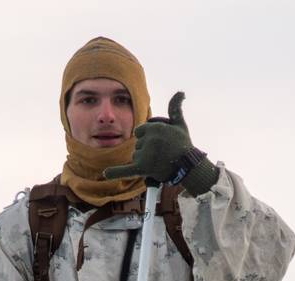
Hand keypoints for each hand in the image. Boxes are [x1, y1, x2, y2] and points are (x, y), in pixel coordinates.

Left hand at [102, 92, 219, 194]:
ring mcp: (146, 154)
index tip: (160, 142)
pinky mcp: (143, 168)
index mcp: (155, 128)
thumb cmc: (183, 145)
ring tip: (159, 162)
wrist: (188, 166)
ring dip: (143, 159)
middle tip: (161, 153)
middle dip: (146, 148)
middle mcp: (150, 140)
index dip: (148, 136)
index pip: (140, 131)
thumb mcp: (179, 124)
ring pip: (135, 155)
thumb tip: (180, 92)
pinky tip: (106, 173)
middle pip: (138, 143)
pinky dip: (116, 172)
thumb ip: (175, 108)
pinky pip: (126, 170)